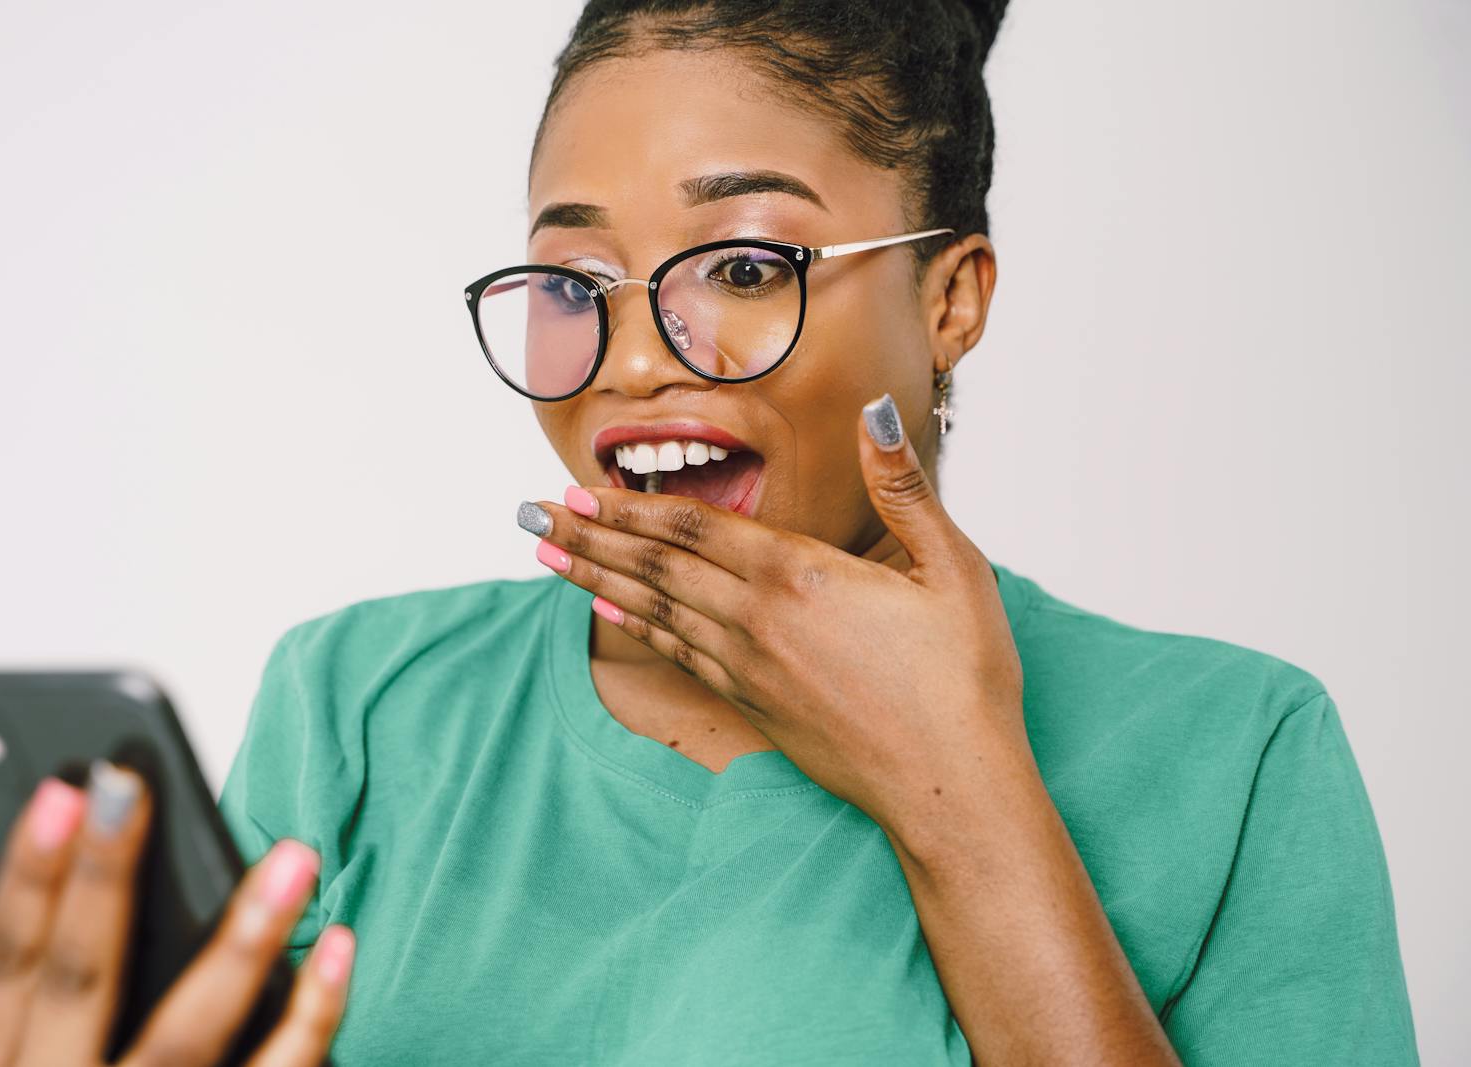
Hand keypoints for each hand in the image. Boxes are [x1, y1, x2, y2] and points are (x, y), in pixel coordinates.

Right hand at [0, 763, 353, 1066]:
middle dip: (103, 881)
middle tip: (136, 783)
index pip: (1, 965)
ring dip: (241, 944)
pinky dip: (309, 1023)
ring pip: (185, 1041)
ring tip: (292, 861)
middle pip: (78, 985)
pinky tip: (340, 953)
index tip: (65, 790)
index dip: (29, 877)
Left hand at [523, 394, 1028, 839]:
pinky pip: (676, 654)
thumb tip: (878, 411)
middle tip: (533, 512)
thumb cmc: (960, 680)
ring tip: (547, 552)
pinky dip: (633, 627)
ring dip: (595, 576)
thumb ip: (903, 487)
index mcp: (799, 575)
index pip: (693, 528)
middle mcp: (756, 619)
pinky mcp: (750, 704)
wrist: (947, 788)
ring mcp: (747, 667)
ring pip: (652, 608)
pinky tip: (603, 613)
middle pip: (655, 565)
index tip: (579, 487)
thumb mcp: (952, 569)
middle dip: (590, 534)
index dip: (630, 505)